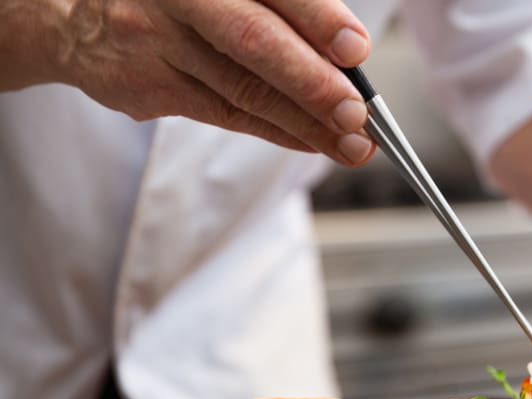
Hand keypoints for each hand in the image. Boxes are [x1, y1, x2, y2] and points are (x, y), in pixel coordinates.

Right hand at [11, 0, 375, 164]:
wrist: (66, 9)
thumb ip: (271, 3)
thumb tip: (342, 51)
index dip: (316, 19)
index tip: (355, 49)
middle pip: (254, 42)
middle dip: (313, 83)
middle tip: (358, 114)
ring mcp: (158, 43)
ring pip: (244, 91)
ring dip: (306, 123)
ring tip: (352, 143)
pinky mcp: (149, 86)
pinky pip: (225, 114)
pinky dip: (276, 131)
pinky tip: (312, 142)